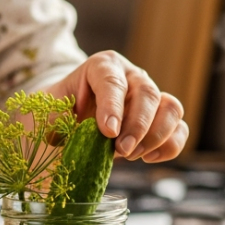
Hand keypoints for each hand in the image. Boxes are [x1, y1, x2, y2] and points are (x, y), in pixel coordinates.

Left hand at [44, 51, 186, 161]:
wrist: (66, 122)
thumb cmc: (56, 111)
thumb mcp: (45, 109)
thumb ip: (55, 115)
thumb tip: (69, 135)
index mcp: (102, 66)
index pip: (112, 80)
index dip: (113, 106)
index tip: (107, 131)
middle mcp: (131, 76)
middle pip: (148, 93)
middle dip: (137, 125)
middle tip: (121, 150)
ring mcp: (149, 97)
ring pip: (171, 108)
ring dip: (156, 136)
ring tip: (130, 155)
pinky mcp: (160, 119)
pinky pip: (180, 130)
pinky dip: (170, 146)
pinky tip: (147, 158)